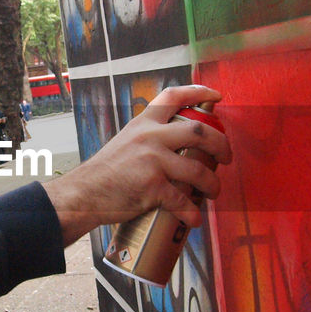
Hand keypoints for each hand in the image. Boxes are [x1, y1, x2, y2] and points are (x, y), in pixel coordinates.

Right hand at [41, 84, 230, 245]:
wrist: (83, 195)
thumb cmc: (104, 173)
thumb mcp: (125, 142)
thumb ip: (148, 139)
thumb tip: (176, 147)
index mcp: (143, 123)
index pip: (173, 96)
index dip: (198, 92)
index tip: (216, 96)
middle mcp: (149, 137)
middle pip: (199, 132)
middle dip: (221, 144)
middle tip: (226, 157)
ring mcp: (152, 161)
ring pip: (198, 170)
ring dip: (212, 184)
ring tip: (213, 192)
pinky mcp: (152, 187)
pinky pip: (183, 201)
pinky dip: (192, 212)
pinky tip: (195, 219)